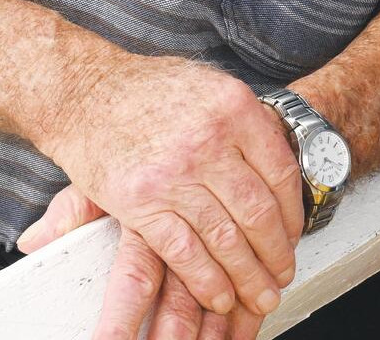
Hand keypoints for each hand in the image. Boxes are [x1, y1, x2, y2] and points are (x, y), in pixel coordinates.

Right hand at [36, 55, 303, 325]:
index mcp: (236, 108)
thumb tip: (283, 158)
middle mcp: (209, 141)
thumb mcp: (211, 85)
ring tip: (260, 294)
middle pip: (257, 212)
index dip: (293, 213)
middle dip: (276, 253)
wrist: (84, 91)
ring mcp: (174, 174)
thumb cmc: (150, 89)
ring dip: (247, 275)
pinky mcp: (140, 202)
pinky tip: (220, 295)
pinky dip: (206, 279)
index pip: (280, 173)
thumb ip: (247, 121)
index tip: (295, 234)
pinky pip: (183, 251)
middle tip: (283, 274)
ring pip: (225, 237)